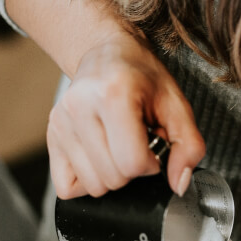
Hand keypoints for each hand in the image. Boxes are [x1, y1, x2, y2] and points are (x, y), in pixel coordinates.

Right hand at [48, 34, 205, 198]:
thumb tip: (179, 183)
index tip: (152, 147)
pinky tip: (98, 158)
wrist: (107, 54)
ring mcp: (60, 122)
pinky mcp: (51, 135)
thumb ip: (189, 146)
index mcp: (114, 94)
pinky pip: (67, 187)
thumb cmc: (142, 77)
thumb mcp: (176, 105)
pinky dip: (87, 181)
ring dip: (111, 175)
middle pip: (112, 179)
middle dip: (132, 170)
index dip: (151, 164)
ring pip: (92, 187)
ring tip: (117, 147)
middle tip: (135, 144)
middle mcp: (80, 107)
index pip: (132, 163)